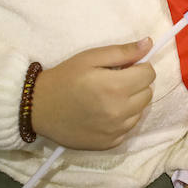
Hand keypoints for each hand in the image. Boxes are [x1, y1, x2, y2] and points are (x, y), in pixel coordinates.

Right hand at [29, 39, 156, 149]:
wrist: (39, 108)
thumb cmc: (65, 77)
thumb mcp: (91, 57)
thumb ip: (123, 51)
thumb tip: (149, 44)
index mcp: (116, 87)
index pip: (149, 74)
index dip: (139, 67)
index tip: (124, 68)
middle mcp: (120, 111)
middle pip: (147, 93)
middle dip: (136, 84)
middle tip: (115, 81)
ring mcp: (115, 130)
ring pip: (140, 111)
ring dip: (131, 102)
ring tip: (109, 98)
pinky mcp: (110, 143)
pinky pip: (129, 127)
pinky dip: (122, 119)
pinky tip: (105, 113)